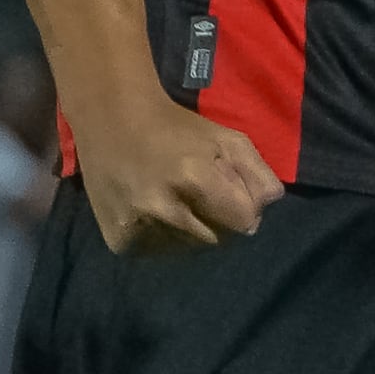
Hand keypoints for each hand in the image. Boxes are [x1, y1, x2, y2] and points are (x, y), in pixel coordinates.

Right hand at [75, 97, 281, 254]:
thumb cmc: (176, 128)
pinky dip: (165, 237)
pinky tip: (154, 212)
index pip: (244, 222)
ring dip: (192, 231)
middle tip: (199, 193)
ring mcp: (137, 230)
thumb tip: (264, 209)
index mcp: (192, 178)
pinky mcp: (119, 244)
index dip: (241, 206)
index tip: (227, 190)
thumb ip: (258, 174)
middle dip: (218, 220)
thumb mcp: (227, 138)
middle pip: (218, 241)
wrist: (109, 119)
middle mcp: (163, 210)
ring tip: (176, 201)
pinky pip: (161, 253)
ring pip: (190, 250)